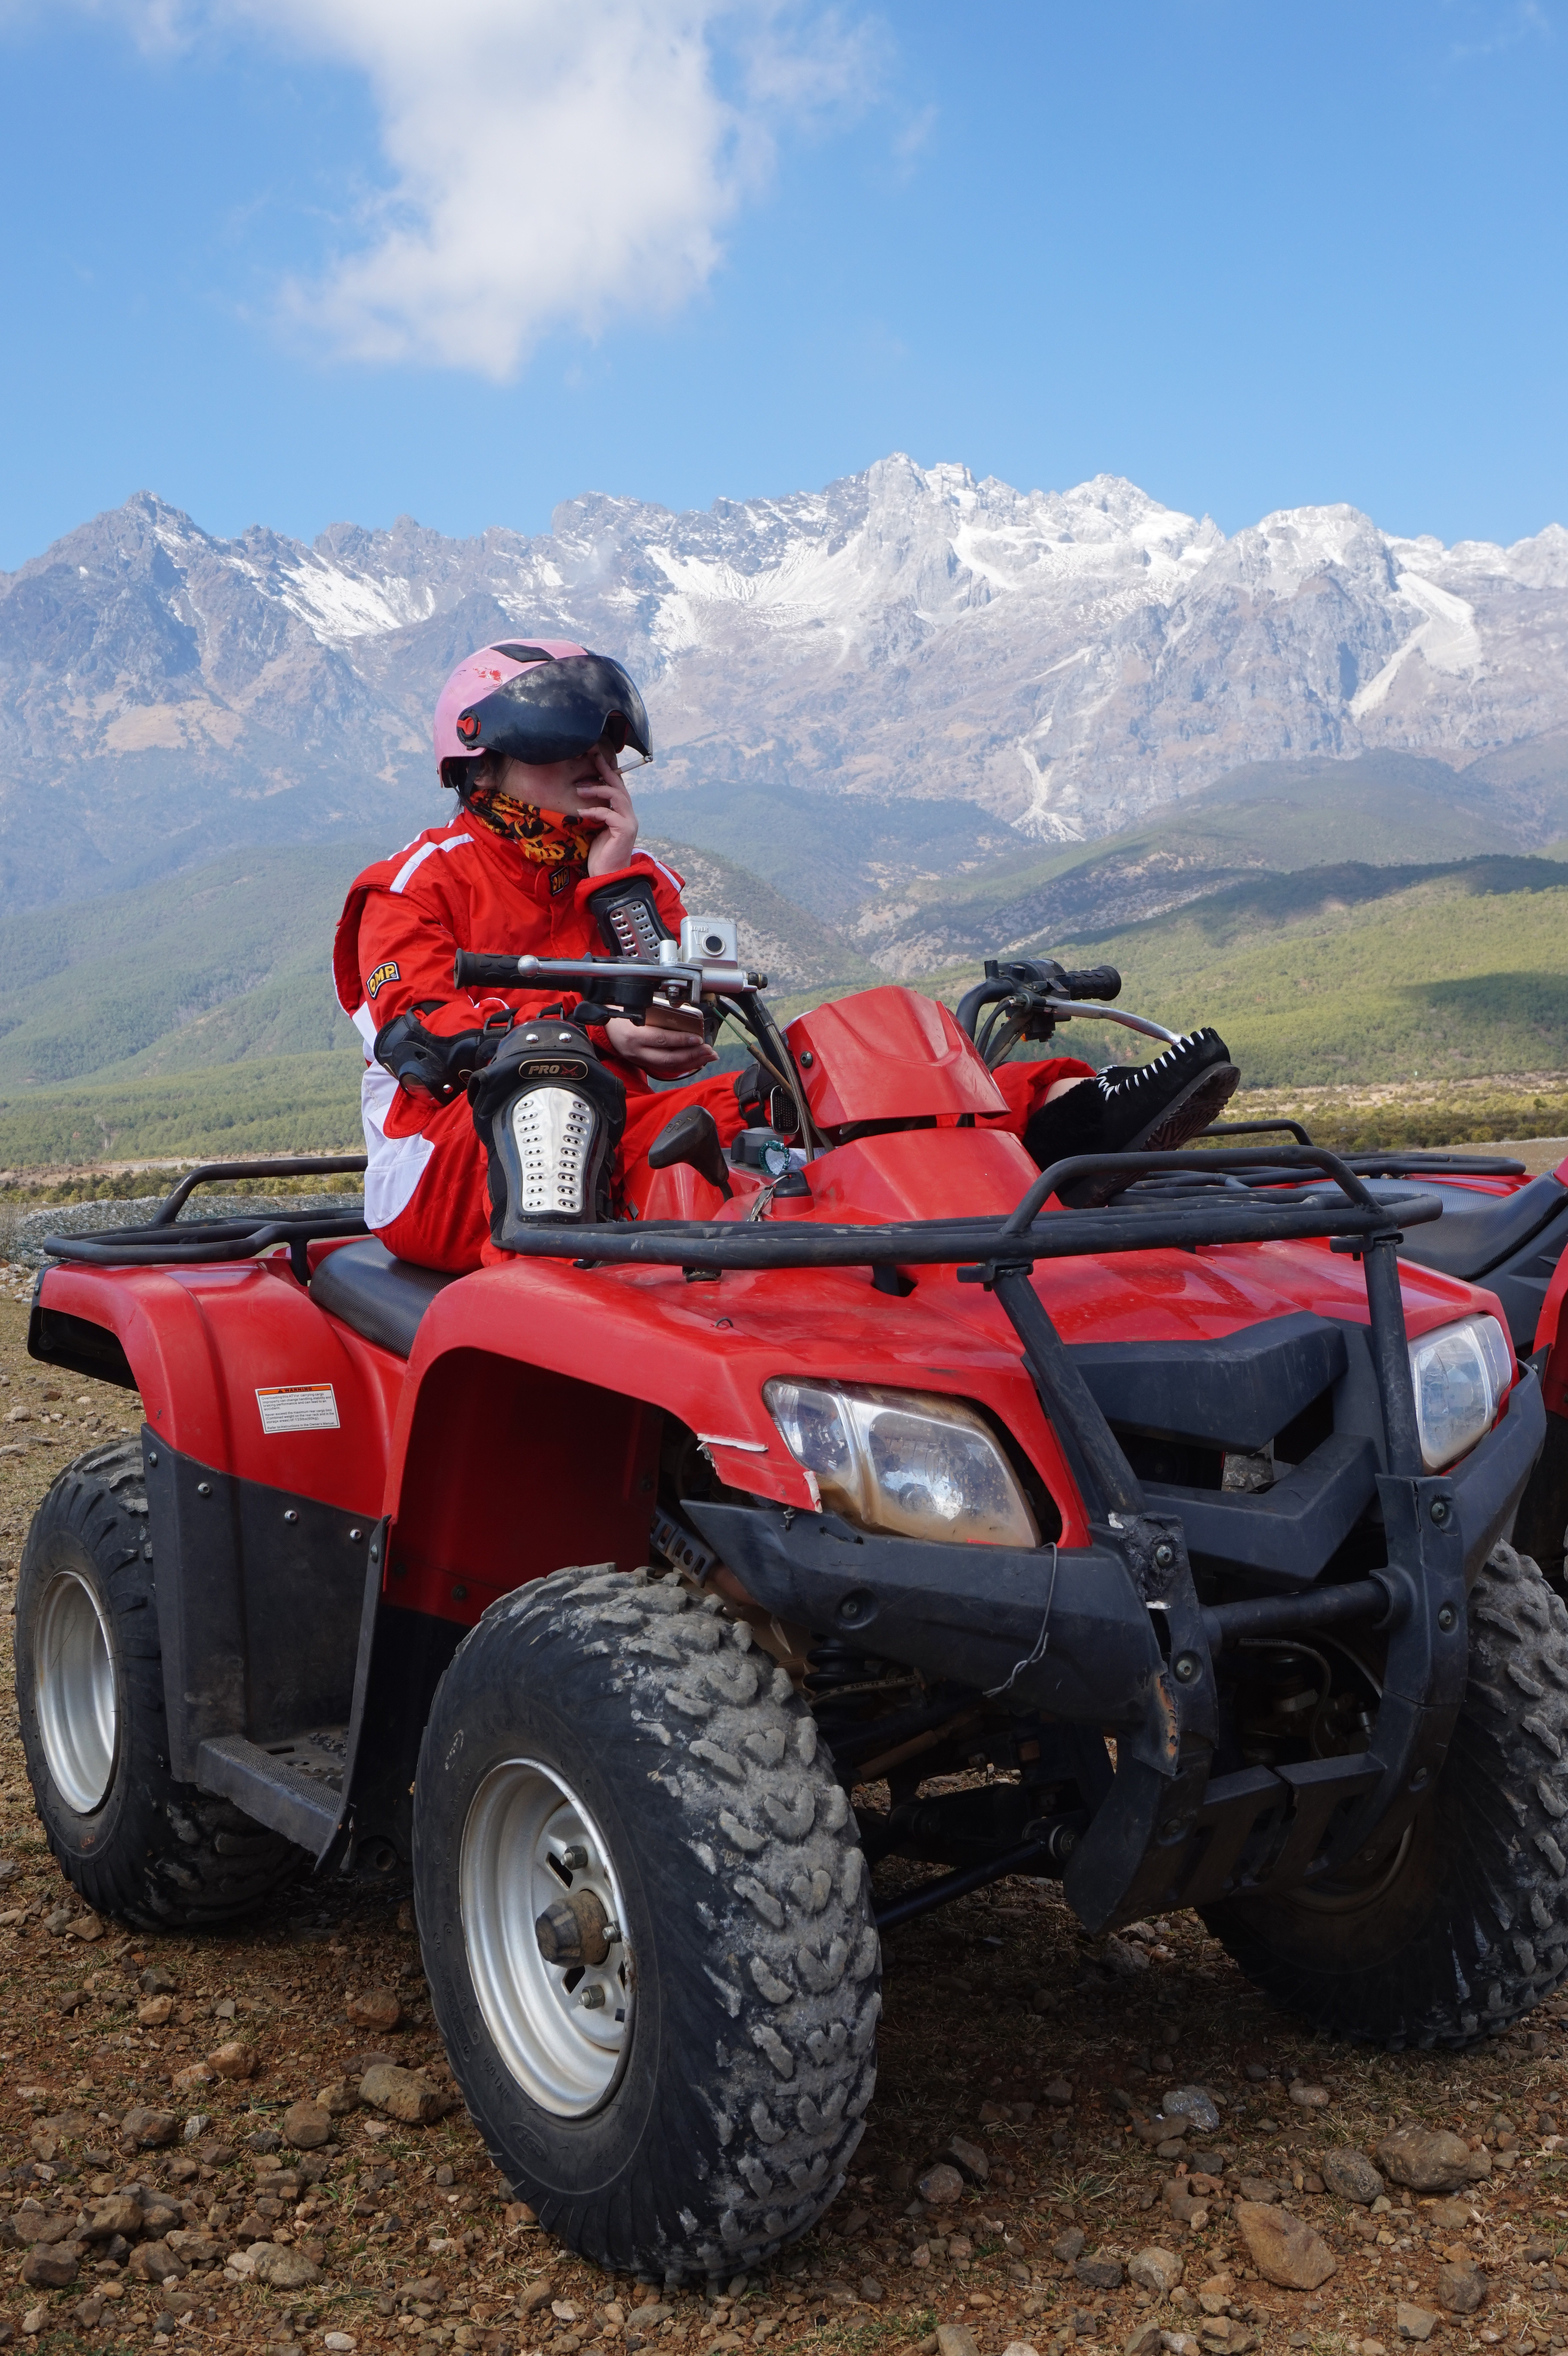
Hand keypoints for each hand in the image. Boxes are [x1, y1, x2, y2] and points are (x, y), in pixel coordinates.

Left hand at [578, 751, 639, 875]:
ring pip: (617, 796)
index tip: (594, 760)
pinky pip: (608, 813)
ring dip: (597, 789)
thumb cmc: (601, 856)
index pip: (617, 788)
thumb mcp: (596, 829)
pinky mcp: (624, 830)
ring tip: (579, 789)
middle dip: (606, 770)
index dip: (607, 773)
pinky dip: (594, 810)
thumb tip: (583, 800)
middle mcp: (629, 816)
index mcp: (623, 814)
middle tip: (592, 758)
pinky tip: (580, 813)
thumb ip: (596, 814)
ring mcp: (629, 822)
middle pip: (620, 786)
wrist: (608, 877)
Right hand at [605, 1017, 717, 1080]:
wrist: (603, 1028)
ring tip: (708, 1057)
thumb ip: (656, 1013)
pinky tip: (696, 1062)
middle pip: (668, 1058)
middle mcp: (637, 1051)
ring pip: (669, 1066)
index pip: (661, 1039)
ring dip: (692, 1062)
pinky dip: (683, 1066)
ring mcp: (640, 1060)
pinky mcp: (643, 1064)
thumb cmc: (620, 1014)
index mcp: (634, 1035)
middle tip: (709, 1050)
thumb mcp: (635, 1010)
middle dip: (692, 1055)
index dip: (681, 1040)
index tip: (698, 1038)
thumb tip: (683, 1014)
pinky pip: (666, 1069)